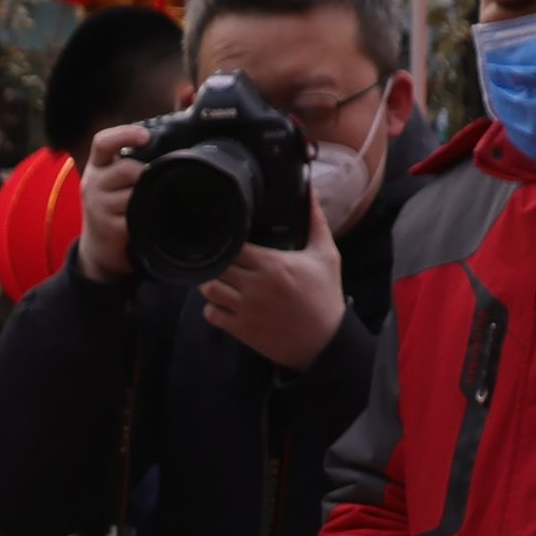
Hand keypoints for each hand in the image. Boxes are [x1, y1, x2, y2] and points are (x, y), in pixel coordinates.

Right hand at [74, 123, 151, 282]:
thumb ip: (130, 161)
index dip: (124, 135)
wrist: (99, 246)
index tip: (145, 136)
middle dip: (146, 174)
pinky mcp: (108, 228)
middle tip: (154, 182)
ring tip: (148, 202)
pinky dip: (146, 217)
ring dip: (146, 197)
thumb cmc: (113, 205)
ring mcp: (98, 207)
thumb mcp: (113, 178)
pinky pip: (134, 217)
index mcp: (97, 165)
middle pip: (126, 169)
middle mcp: (93, 183)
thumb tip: (171, 144)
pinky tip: (147, 218)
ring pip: (132, 194)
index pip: (103, 142)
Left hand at [197, 232, 346, 369]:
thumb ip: (316, 223)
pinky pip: (211, 314)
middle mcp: (255, 285)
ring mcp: (246, 308)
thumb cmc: (326, 298)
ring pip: (209, 289)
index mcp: (272, 264)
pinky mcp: (242, 329)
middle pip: (217, 265)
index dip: (226, 241)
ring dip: (208, 282)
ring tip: (215, 279)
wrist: (326, 343)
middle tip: (218, 259)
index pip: (234, 245)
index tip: (227, 240)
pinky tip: (220, 303)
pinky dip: (211, 308)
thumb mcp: (326, 256)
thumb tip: (311, 192)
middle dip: (215, 261)